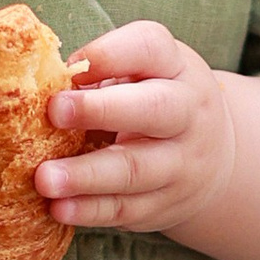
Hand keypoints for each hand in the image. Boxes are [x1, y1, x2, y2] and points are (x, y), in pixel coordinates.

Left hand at [38, 21, 238, 240]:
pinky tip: (59, 209)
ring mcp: (180, 164)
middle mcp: (187, 114)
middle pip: (153, 109)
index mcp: (175, 68)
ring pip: (135, 170)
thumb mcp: (143, 71)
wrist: (215, 158)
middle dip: (101, 110)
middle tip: (55, 111)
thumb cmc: (155, 100)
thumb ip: (101, 69)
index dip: (109, 55)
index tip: (68, 66)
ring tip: (44, 179)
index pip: (150, 48)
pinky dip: (90, 211)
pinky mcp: (164, 204)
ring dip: (87, 175)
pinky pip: (126, 209)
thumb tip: (44, 80)